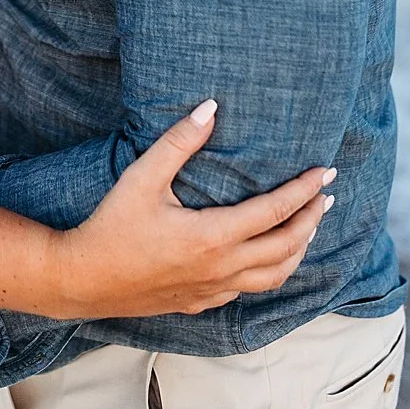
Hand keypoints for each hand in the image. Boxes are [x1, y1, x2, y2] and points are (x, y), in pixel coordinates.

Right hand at [52, 101, 331, 319]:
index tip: (325, 173)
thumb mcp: (142, 178)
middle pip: (286, 246)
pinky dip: (271, 271)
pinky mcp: (201, 301)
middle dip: (311, 219)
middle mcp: (221, 268)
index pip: (275, 212)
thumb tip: (210, 107)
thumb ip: (178, 142)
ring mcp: (213, 289)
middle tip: (326, 195)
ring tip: (308, 227)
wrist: (83, 280)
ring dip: (298, 249)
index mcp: (213, 236)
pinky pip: (249, 289)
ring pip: (274, 275)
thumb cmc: (112, 225)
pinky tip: (268, 257)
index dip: (304, 191)